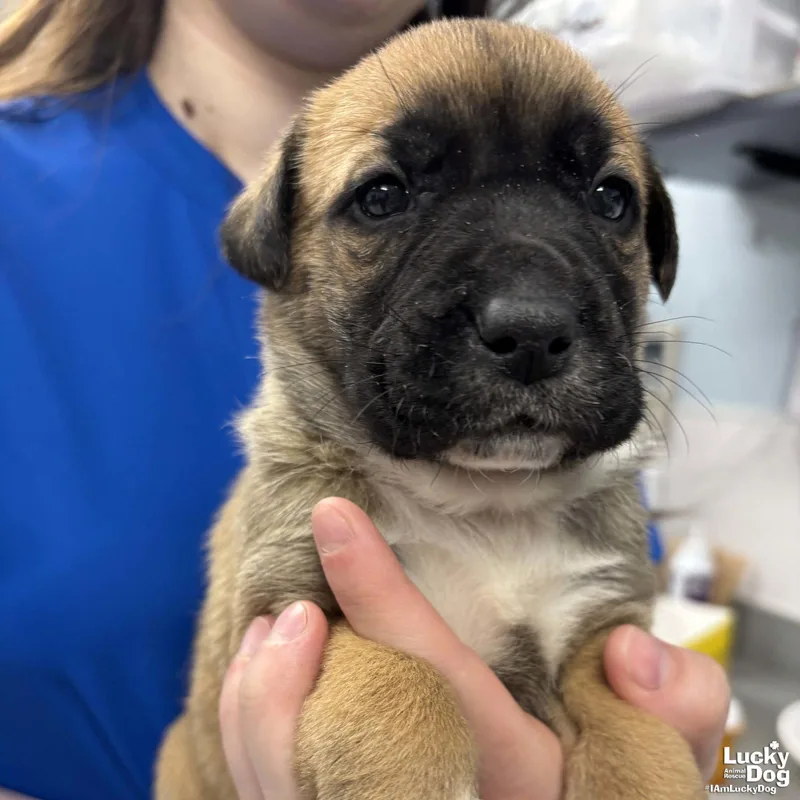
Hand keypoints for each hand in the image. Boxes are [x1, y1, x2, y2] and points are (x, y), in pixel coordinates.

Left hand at [220, 499, 730, 799]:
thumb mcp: (652, 750)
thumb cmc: (594, 785)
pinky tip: (268, 668)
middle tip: (294, 607)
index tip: (334, 512)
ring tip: (278, 625)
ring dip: (260, 694)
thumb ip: (674, 701)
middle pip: (331, 746)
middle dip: (291, 674)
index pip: (432, 675)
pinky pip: (263, 788)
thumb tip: (628, 647)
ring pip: (277, 778)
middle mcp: (429, 799)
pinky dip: (249, 726)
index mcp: (511, 771)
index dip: (376, 590)